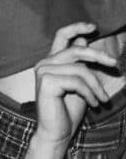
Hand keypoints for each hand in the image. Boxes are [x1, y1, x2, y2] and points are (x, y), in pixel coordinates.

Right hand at [33, 21, 113, 146]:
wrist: (58, 132)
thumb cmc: (68, 109)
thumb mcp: (79, 83)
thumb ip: (79, 64)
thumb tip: (83, 41)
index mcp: (51, 61)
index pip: (61, 36)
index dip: (77, 27)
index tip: (94, 27)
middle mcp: (44, 63)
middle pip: (76, 50)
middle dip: (98, 56)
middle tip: (115, 65)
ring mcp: (43, 72)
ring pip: (80, 69)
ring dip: (96, 86)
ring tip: (101, 100)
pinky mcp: (46, 82)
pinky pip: (77, 82)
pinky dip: (90, 94)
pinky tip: (94, 104)